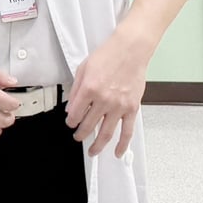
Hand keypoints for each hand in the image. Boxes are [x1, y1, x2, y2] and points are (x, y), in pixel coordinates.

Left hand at [67, 30, 149, 156]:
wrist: (130, 50)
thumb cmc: (108, 55)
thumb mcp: (83, 68)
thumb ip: (76, 90)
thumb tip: (71, 107)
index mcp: (89, 89)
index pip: (74, 115)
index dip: (71, 122)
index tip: (71, 123)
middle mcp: (103, 100)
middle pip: (88, 126)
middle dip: (80, 134)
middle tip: (78, 137)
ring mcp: (119, 106)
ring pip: (105, 133)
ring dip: (97, 145)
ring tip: (92, 150)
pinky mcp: (132, 108)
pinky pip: (127, 131)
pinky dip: (122, 144)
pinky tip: (117, 152)